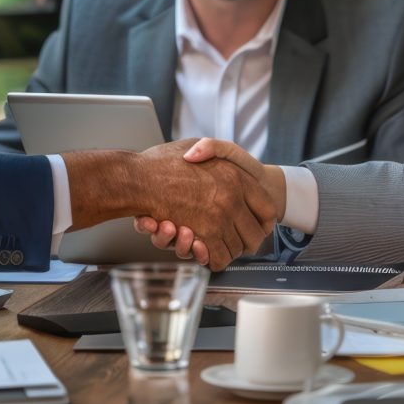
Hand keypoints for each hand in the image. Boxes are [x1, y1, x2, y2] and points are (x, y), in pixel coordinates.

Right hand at [133, 138, 286, 265]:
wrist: (135, 178)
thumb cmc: (160, 162)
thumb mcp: (194, 144)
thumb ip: (213, 150)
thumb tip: (228, 167)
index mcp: (236, 177)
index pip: (267, 209)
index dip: (263, 221)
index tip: (256, 225)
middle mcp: (232, 199)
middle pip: (256, 235)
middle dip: (247, 242)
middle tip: (239, 242)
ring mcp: (218, 219)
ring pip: (237, 249)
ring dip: (227, 251)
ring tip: (214, 243)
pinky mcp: (201, 236)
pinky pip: (218, 258)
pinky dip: (212, 259)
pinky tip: (204, 250)